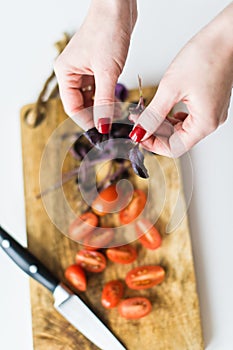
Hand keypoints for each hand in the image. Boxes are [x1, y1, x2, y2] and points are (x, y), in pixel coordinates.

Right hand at [54, 0, 136, 131]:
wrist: (118, 7)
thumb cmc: (107, 30)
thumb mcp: (107, 72)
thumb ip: (105, 102)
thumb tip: (103, 126)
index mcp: (66, 73)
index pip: (72, 107)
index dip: (86, 121)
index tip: (100, 132)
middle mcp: (72, 73)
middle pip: (81, 104)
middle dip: (95, 116)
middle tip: (110, 127)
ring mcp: (84, 70)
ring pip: (91, 98)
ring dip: (103, 107)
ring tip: (116, 116)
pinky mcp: (97, 67)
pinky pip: (99, 89)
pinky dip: (108, 97)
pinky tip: (117, 103)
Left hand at [129, 3, 232, 156]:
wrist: (225, 36)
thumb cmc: (206, 56)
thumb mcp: (171, 88)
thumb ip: (153, 115)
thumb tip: (140, 132)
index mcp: (205, 123)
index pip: (174, 148)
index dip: (153, 145)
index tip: (138, 135)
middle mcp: (211, 122)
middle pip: (177, 140)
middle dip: (155, 132)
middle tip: (137, 122)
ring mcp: (211, 113)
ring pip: (181, 130)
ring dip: (162, 124)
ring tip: (146, 113)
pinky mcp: (209, 104)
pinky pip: (188, 119)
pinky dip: (172, 116)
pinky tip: (162, 108)